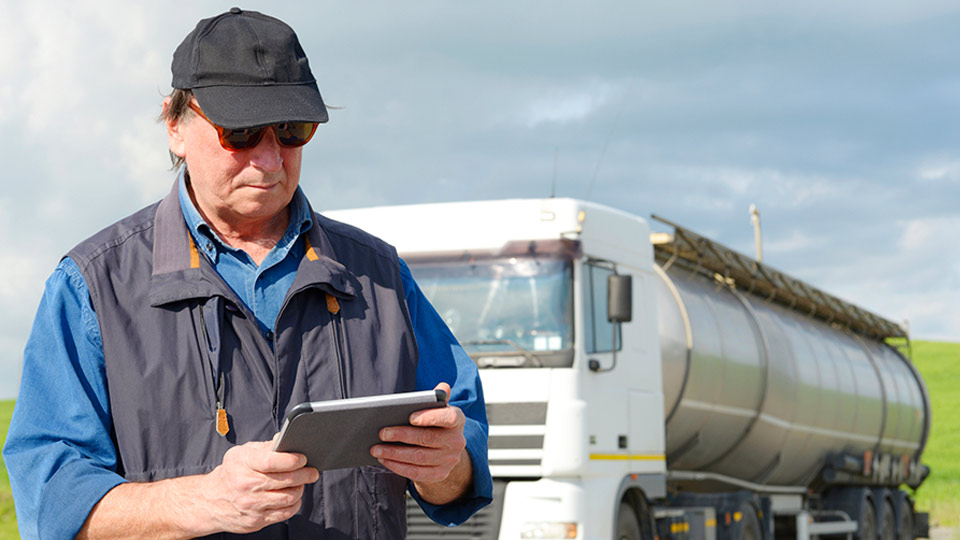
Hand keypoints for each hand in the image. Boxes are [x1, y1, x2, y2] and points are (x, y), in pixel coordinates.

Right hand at [194, 438, 318, 534]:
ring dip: (300, 489)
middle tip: (312, 471)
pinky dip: (294, 504)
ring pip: (289, 497)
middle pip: (285, 480)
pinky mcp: (256, 521)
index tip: (303, 458)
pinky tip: (293, 497)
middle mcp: (247, 485)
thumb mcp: (241, 454)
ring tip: (301, 483)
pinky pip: (285, 513)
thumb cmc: (231, 473)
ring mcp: (252, 505)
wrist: (210, 501)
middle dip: (305, 474)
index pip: (272, 461)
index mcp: (243, 464)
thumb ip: (265, 447)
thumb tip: (285, 439)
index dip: (292, 460)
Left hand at [370, 382, 471, 502]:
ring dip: (394, 454)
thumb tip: (443, 387)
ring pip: (419, 457)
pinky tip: (384, 459)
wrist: (445, 452)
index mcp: (458, 421)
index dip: (430, 417)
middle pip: (427, 438)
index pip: (449, 418)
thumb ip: (438, 399)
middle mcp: (456, 441)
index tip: (410, 417)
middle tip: (382, 433)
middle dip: (402, 436)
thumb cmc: (436, 424)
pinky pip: (417, 472)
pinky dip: (398, 467)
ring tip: (376, 448)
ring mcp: (449, 460)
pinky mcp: (440, 474)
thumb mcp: (439, 410)